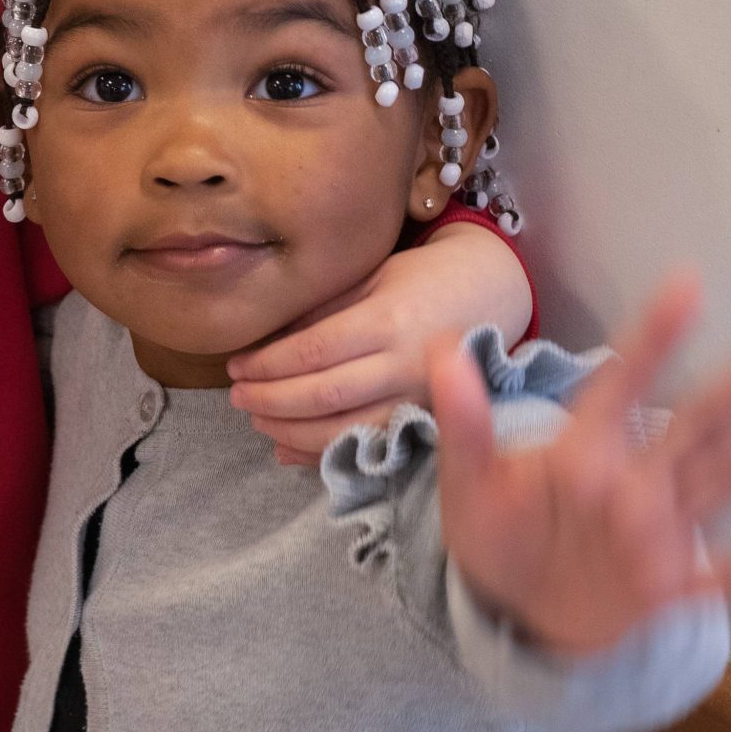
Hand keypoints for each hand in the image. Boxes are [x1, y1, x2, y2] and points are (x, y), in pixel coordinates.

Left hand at [230, 221, 532, 464]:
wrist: (495, 294)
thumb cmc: (425, 278)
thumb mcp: (373, 277)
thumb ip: (324, 310)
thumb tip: (267, 342)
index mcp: (387, 320)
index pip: (312, 351)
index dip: (267, 365)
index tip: (235, 366)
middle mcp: (404, 365)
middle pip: (323, 395)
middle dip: (271, 401)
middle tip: (236, 398)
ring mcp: (418, 399)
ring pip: (343, 430)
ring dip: (290, 432)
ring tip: (257, 421)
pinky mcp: (425, 421)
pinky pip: (367, 447)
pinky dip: (322, 454)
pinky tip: (287, 450)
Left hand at [432, 272, 730, 658]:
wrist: (511, 608)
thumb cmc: (496, 532)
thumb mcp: (468, 479)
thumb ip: (461, 419)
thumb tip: (441, 345)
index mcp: (585, 449)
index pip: (622, 382)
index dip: (654, 336)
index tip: (688, 283)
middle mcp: (633, 481)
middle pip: (694, 423)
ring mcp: (656, 530)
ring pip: (719, 479)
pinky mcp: (664, 584)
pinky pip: (719, 577)